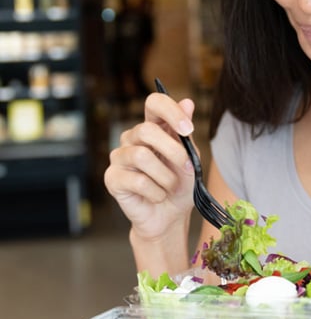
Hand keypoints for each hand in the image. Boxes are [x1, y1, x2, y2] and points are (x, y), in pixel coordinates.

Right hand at [104, 91, 196, 240]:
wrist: (170, 216)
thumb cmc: (180, 184)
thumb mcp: (191, 157)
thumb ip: (186, 133)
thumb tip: (188, 102)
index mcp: (154, 127)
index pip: (154, 103)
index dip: (171, 112)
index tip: (188, 130)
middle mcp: (133, 138)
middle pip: (146, 130)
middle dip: (173, 151)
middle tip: (187, 168)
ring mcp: (120, 157)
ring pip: (142, 156)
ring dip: (166, 176)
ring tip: (170, 187)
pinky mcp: (112, 178)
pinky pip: (136, 180)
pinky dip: (156, 191)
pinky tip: (158, 196)